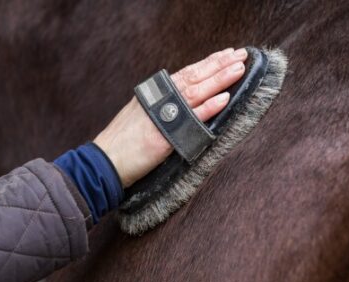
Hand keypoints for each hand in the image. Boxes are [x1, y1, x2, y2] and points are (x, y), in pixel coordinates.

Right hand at [94, 47, 247, 187]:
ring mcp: (163, 114)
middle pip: (195, 76)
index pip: (188, 72)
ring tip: (238, 68)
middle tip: (242, 54)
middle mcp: (161, 98)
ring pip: (196, 91)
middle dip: (220, 64)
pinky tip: (224, 98)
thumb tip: (184, 101)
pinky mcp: (165, 134)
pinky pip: (191, 118)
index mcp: (157, 93)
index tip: (227, 54)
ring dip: (219, 79)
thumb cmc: (124, 141)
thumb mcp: (143, 113)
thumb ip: (163, 105)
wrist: (106, 161)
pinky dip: (208, 107)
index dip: (209, 62)